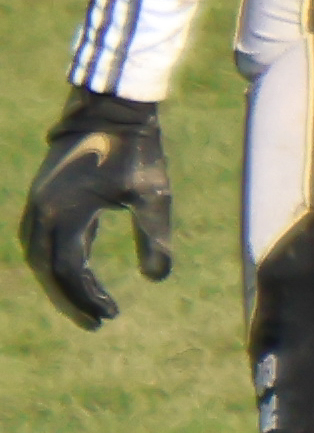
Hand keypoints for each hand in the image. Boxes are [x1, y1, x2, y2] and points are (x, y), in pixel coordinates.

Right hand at [25, 90, 168, 330]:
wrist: (111, 109)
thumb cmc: (137, 150)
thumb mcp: (153, 194)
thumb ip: (154, 237)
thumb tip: (157, 278)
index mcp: (66, 211)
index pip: (69, 269)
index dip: (87, 296)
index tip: (112, 314)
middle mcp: (43, 210)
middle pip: (46, 268)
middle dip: (69, 299)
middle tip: (96, 323)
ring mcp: (38, 202)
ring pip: (37, 255)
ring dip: (58, 282)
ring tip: (85, 304)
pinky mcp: (43, 195)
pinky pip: (40, 238)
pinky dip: (54, 260)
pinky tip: (78, 272)